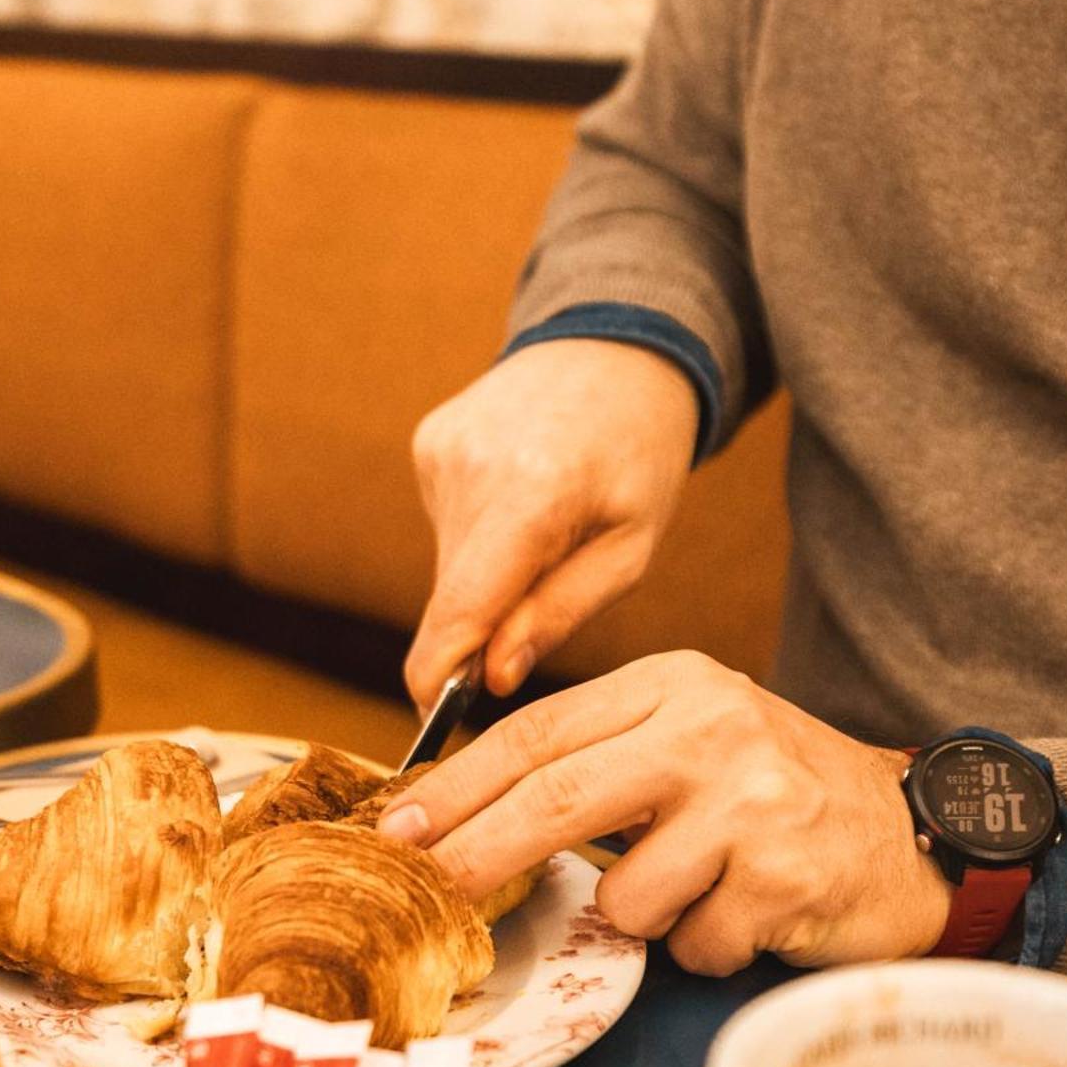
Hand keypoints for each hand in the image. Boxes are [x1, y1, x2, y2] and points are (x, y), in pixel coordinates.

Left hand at [377, 652, 952, 973]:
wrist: (916, 833)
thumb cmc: (781, 794)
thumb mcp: (693, 740)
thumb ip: (601, 759)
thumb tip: (464, 817)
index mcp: (673, 685)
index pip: (537, 734)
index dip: (456, 787)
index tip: (397, 829)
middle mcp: (710, 729)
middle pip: (555, 799)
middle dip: (476, 855)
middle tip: (427, 891)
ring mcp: (751, 801)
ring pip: (623, 896)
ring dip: (646, 918)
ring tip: (703, 890)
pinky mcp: (782, 874)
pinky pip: (692, 944)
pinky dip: (707, 947)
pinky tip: (751, 914)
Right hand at [404, 338, 698, 710]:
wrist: (618, 345)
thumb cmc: (639, 454)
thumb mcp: (631, 547)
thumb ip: (558, 614)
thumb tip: (493, 678)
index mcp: (534, 491)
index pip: (461, 607)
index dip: (439, 674)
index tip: (434, 721)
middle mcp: (471, 467)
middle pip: (454, 596)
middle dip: (485, 628)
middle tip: (541, 612)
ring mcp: (440, 451)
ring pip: (449, 566)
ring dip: (488, 577)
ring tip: (547, 531)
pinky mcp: (427, 443)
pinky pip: (447, 527)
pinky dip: (480, 535)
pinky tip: (523, 497)